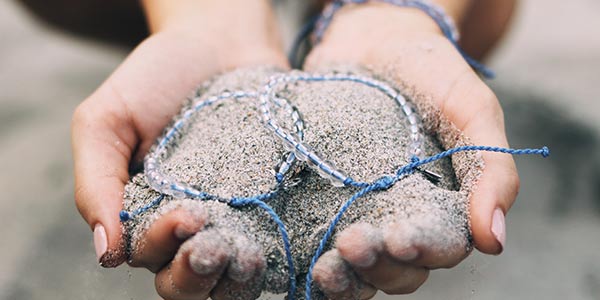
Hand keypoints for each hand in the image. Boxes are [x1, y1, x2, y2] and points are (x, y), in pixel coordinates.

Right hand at [71, 1, 287, 297]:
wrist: (217, 44)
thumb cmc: (155, 79)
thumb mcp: (106, 121)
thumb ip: (96, 184)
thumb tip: (105, 253)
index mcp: (142, 214)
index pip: (146, 255)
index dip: (162, 247)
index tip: (184, 214)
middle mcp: (188, 228)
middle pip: (186, 282)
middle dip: (196, 274)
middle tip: (213, 247)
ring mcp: (232, 220)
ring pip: (228, 277)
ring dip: (234, 278)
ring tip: (247, 255)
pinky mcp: (271, 207)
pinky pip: (271, 246)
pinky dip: (270, 257)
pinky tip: (272, 245)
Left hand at [304, 3, 517, 296]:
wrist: (374, 37)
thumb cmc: (431, 72)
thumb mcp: (471, 109)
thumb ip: (491, 168)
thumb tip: (495, 241)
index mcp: (443, 207)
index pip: (439, 248)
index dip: (423, 252)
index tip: (401, 241)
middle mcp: (401, 217)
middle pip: (397, 269)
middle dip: (379, 267)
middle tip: (354, 245)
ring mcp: (360, 212)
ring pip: (359, 266)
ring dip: (346, 275)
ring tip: (327, 266)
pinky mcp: (322, 200)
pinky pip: (319, 240)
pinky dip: (317, 257)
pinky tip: (305, 260)